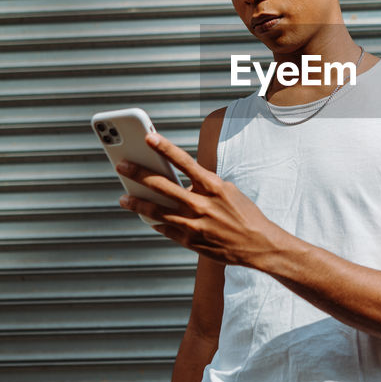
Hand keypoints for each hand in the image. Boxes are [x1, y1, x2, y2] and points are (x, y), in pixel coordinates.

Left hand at [117, 132, 285, 266]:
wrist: (258, 244)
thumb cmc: (243, 214)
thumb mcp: (227, 191)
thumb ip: (203, 185)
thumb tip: (178, 183)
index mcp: (213, 186)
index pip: (184, 161)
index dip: (165, 147)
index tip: (148, 137)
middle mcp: (202, 203)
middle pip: (163, 185)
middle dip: (139, 174)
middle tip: (122, 166)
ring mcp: (195, 224)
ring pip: (157, 211)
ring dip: (137, 203)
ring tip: (123, 197)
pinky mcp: (191, 241)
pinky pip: (166, 229)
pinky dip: (155, 223)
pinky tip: (146, 218)